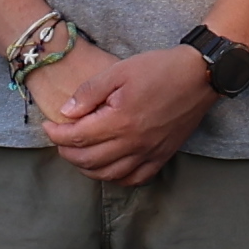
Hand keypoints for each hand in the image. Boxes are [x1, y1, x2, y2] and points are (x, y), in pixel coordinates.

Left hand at [30, 39, 213, 186]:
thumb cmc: (159, 69)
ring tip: (78, 154)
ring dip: (87, 168)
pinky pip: (135, 179)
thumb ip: (89, 92)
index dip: (56, 134)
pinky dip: (116, 178)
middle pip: (88, 160)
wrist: (199, 76)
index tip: (48, 125)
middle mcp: (134, 143)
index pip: (76, 138)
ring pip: (109, 175)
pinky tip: (108, 168)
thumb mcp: (118, 71)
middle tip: (60, 139)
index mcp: (120, 121)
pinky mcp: (162, 156)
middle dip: (66, 152)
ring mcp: (149, 153)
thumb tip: (66, 112)